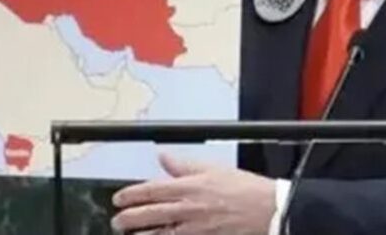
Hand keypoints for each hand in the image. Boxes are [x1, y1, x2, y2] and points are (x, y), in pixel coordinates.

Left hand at [111, 153, 275, 234]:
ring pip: (161, 233)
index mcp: (190, 186)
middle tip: (117, 221)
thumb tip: (164, 158)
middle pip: (151, 214)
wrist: (268, 209)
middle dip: (130, 218)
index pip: (152, 190)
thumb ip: (184, 165)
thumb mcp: (213, 168)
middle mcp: (189, 208)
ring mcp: (195, 228)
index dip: (132, 195)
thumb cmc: (244, 189)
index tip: (119, 198)